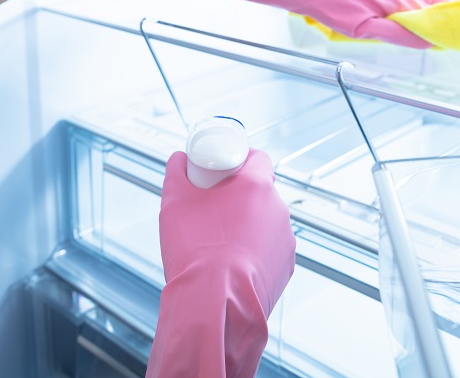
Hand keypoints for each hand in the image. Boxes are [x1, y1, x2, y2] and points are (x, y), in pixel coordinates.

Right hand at [146, 149, 295, 377]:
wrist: (214, 302)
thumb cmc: (195, 249)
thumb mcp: (174, 200)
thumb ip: (175, 172)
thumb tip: (178, 160)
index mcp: (256, 185)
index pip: (258, 157)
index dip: (240, 159)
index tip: (224, 168)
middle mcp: (278, 209)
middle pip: (261, 191)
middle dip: (240, 195)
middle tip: (215, 205)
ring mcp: (285, 240)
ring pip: (266, 222)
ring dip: (248, 226)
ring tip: (220, 241)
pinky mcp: (285, 267)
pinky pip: (270, 250)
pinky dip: (254, 252)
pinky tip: (232, 263)